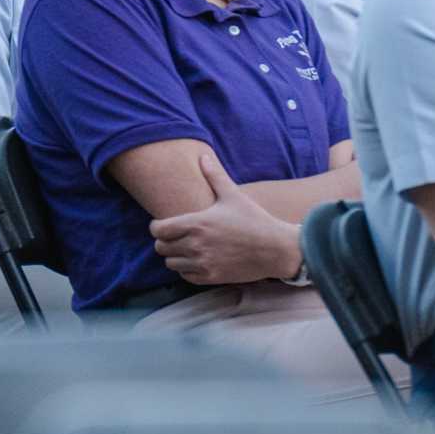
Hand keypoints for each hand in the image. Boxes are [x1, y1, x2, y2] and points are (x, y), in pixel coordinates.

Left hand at [149, 155, 302, 285]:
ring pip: (171, 263)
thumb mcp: (233, 195)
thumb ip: (214, 176)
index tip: (164, 224)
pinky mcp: (213, 277)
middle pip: (161, 247)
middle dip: (164, 240)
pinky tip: (196, 260)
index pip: (158, 230)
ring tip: (184, 248)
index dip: (157, 226)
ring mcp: (204, 263)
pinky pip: (186, 276)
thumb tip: (203, 156)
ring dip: (175, 256)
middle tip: (174, 236)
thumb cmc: (254, 219)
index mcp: (197, 223)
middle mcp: (196, 245)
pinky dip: (186, 269)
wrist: (277, 248)